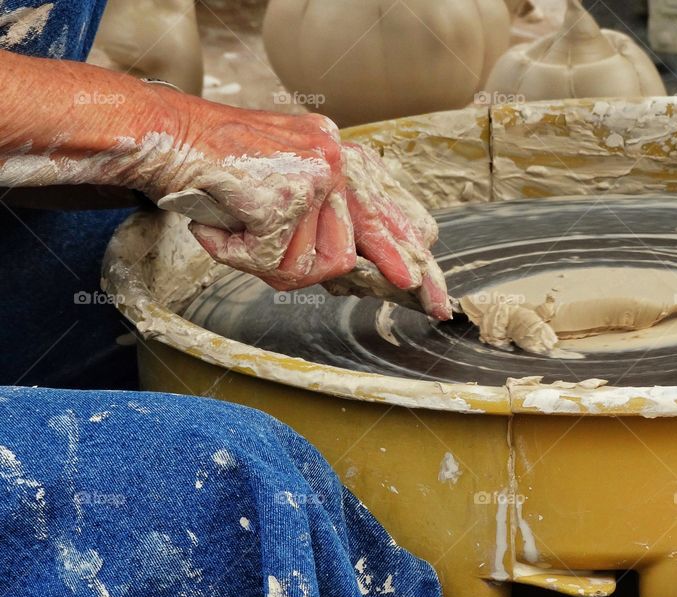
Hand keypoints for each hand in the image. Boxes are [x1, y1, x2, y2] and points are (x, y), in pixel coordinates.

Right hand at [134, 96, 450, 318]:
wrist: (166, 137)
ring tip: (239, 231)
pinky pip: (276, 262)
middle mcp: (336, 160)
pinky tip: (222, 225)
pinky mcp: (288, 196)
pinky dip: (239, 254)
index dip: (404, 250)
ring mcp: (315, 177)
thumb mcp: (281, 186)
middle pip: (364, 245)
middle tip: (438, 306)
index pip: (385, 210)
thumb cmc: (215, 169)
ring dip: (271, 263)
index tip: (418, 282)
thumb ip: (318, 215)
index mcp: (337, 157)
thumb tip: (351, 264)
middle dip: (393, 274)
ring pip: (316, 264)